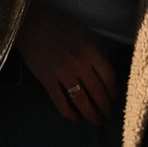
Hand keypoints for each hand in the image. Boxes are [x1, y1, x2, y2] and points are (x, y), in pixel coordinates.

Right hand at [17, 5, 119, 124]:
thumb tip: (111, 65)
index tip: (115, 101)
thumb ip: (100, 48)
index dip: (113, 92)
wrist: (32, 24)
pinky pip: (60, 100)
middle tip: (106, 116)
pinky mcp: (47, 78)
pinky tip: (74, 118)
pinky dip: (68, 112)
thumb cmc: (61, 27)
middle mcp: (80, 63)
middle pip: (97, 91)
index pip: (108, 77)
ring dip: (89, 113)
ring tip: (94, 121)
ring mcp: (63, 72)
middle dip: (104, 107)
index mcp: (92, 50)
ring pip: (80, 99)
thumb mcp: (86, 32)